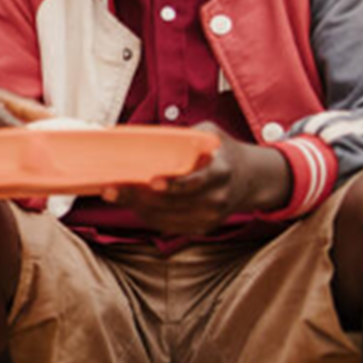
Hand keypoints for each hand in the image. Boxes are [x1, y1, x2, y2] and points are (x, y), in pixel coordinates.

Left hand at [101, 124, 288, 234]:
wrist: (250, 179)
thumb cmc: (222, 152)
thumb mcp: (209, 134)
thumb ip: (183, 137)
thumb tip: (143, 136)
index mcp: (220, 171)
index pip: (193, 183)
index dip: (171, 184)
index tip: (150, 182)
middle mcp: (216, 198)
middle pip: (170, 203)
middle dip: (137, 197)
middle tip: (111, 189)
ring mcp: (209, 217)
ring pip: (164, 217)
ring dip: (136, 207)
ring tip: (114, 194)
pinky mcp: (202, 228)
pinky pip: (167, 226)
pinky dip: (147, 216)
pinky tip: (132, 204)